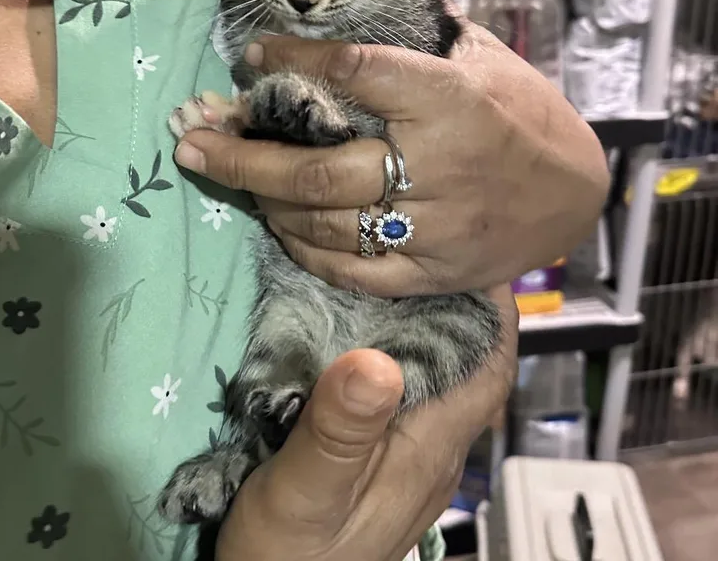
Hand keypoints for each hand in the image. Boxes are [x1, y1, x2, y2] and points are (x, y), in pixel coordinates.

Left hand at [175, 13, 608, 295]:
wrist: (576, 193)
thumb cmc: (526, 114)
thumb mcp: (484, 58)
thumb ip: (422, 34)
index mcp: (450, 98)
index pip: (356, 70)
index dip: (294, 58)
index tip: (250, 56)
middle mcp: (437, 165)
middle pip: (319, 169)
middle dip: (243, 155)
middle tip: (191, 139)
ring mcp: (434, 227)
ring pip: (325, 222)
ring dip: (265, 199)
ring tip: (228, 175)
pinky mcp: (433, 273)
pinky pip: (352, 270)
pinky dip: (305, 248)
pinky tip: (278, 225)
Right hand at [215, 284, 516, 560]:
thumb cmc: (288, 558)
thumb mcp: (305, 493)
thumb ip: (339, 430)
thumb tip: (374, 358)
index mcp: (429, 447)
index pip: (491, 368)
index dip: (494, 312)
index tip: (474, 257)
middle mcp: (434, 450)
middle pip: (469, 367)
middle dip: (459, 309)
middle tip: (422, 252)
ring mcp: (411, 460)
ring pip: (441, 381)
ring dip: (429, 330)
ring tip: (392, 279)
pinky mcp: (385, 465)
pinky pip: (411, 397)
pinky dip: (401, 357)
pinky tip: (364, 337)